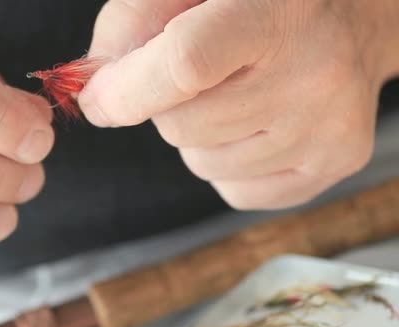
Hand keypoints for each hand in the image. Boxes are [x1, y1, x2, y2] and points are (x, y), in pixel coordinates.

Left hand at [80, 0, 398, 208]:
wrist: (350, 18)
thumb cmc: (260, 0)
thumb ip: (131, 26)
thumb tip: (94, 94)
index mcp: (274, 14)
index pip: (185, 66)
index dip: (127, 91)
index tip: (98, 100)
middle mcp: (315, 75)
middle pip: (182, 127)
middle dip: (164, 107)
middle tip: (196, 77)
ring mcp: (329, 128)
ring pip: (203, 164)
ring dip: (196, 135)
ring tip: (233, 93)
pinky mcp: (335, 163)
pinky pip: (234, 190)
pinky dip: (225, 163)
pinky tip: (253, 124)